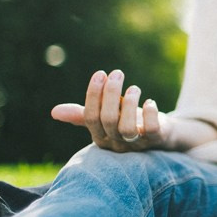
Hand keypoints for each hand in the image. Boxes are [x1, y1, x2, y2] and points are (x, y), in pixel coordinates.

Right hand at [51, 69, 167, 151]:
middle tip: (117, 73)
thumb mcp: (106, 117)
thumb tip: (54, 112)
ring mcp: (137, 143)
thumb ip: (83, 115)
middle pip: (108, 120)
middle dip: (111, 93)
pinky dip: (150, 113)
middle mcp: (116, 143)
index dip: (94, 94)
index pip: (91, 117)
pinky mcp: (157, 140)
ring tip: (133, 88)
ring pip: (127, 128)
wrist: (163, 134)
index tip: (100, 73)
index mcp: (100, 136)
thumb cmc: (129, 122)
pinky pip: (152, 130)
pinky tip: (150, 101)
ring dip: (130, 104)